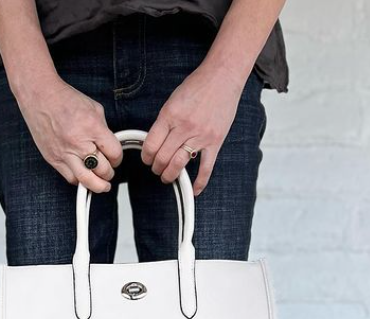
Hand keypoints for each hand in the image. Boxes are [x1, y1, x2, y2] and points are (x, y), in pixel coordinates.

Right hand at [15, 77, 122, 192]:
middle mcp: (79, 142)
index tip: (115, 158)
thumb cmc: (64, 99)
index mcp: (92, 128)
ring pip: (86, 181)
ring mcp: (65, 153)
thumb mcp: (94, 109)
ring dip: (97, 185)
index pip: (114, 154)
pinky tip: (83, 175)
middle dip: (109, 173)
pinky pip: (70, 178)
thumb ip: (103, 130)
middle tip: (109, 172)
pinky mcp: (53, 159)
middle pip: (103, 170)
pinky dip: (79, 180)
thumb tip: (108, 146)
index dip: (118, 158)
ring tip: (101, 185)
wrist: (39, 96)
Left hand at [141, 62, 245, 195]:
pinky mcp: (215, 141)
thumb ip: (164, 122)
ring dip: (170, 175)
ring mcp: (200, 136)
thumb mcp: (173, 100)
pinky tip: (195, 190)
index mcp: (170, 115)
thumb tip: (155, 142)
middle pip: (162, 157)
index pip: (151, 144)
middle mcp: (184, 127)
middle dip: (156, 167)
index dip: (146, 156)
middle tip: (156, 169)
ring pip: (179, 164)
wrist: (223, 75)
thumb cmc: (198, 85)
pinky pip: (206, 167)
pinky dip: (200, 182)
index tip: (147, 159)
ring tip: (167, 177)